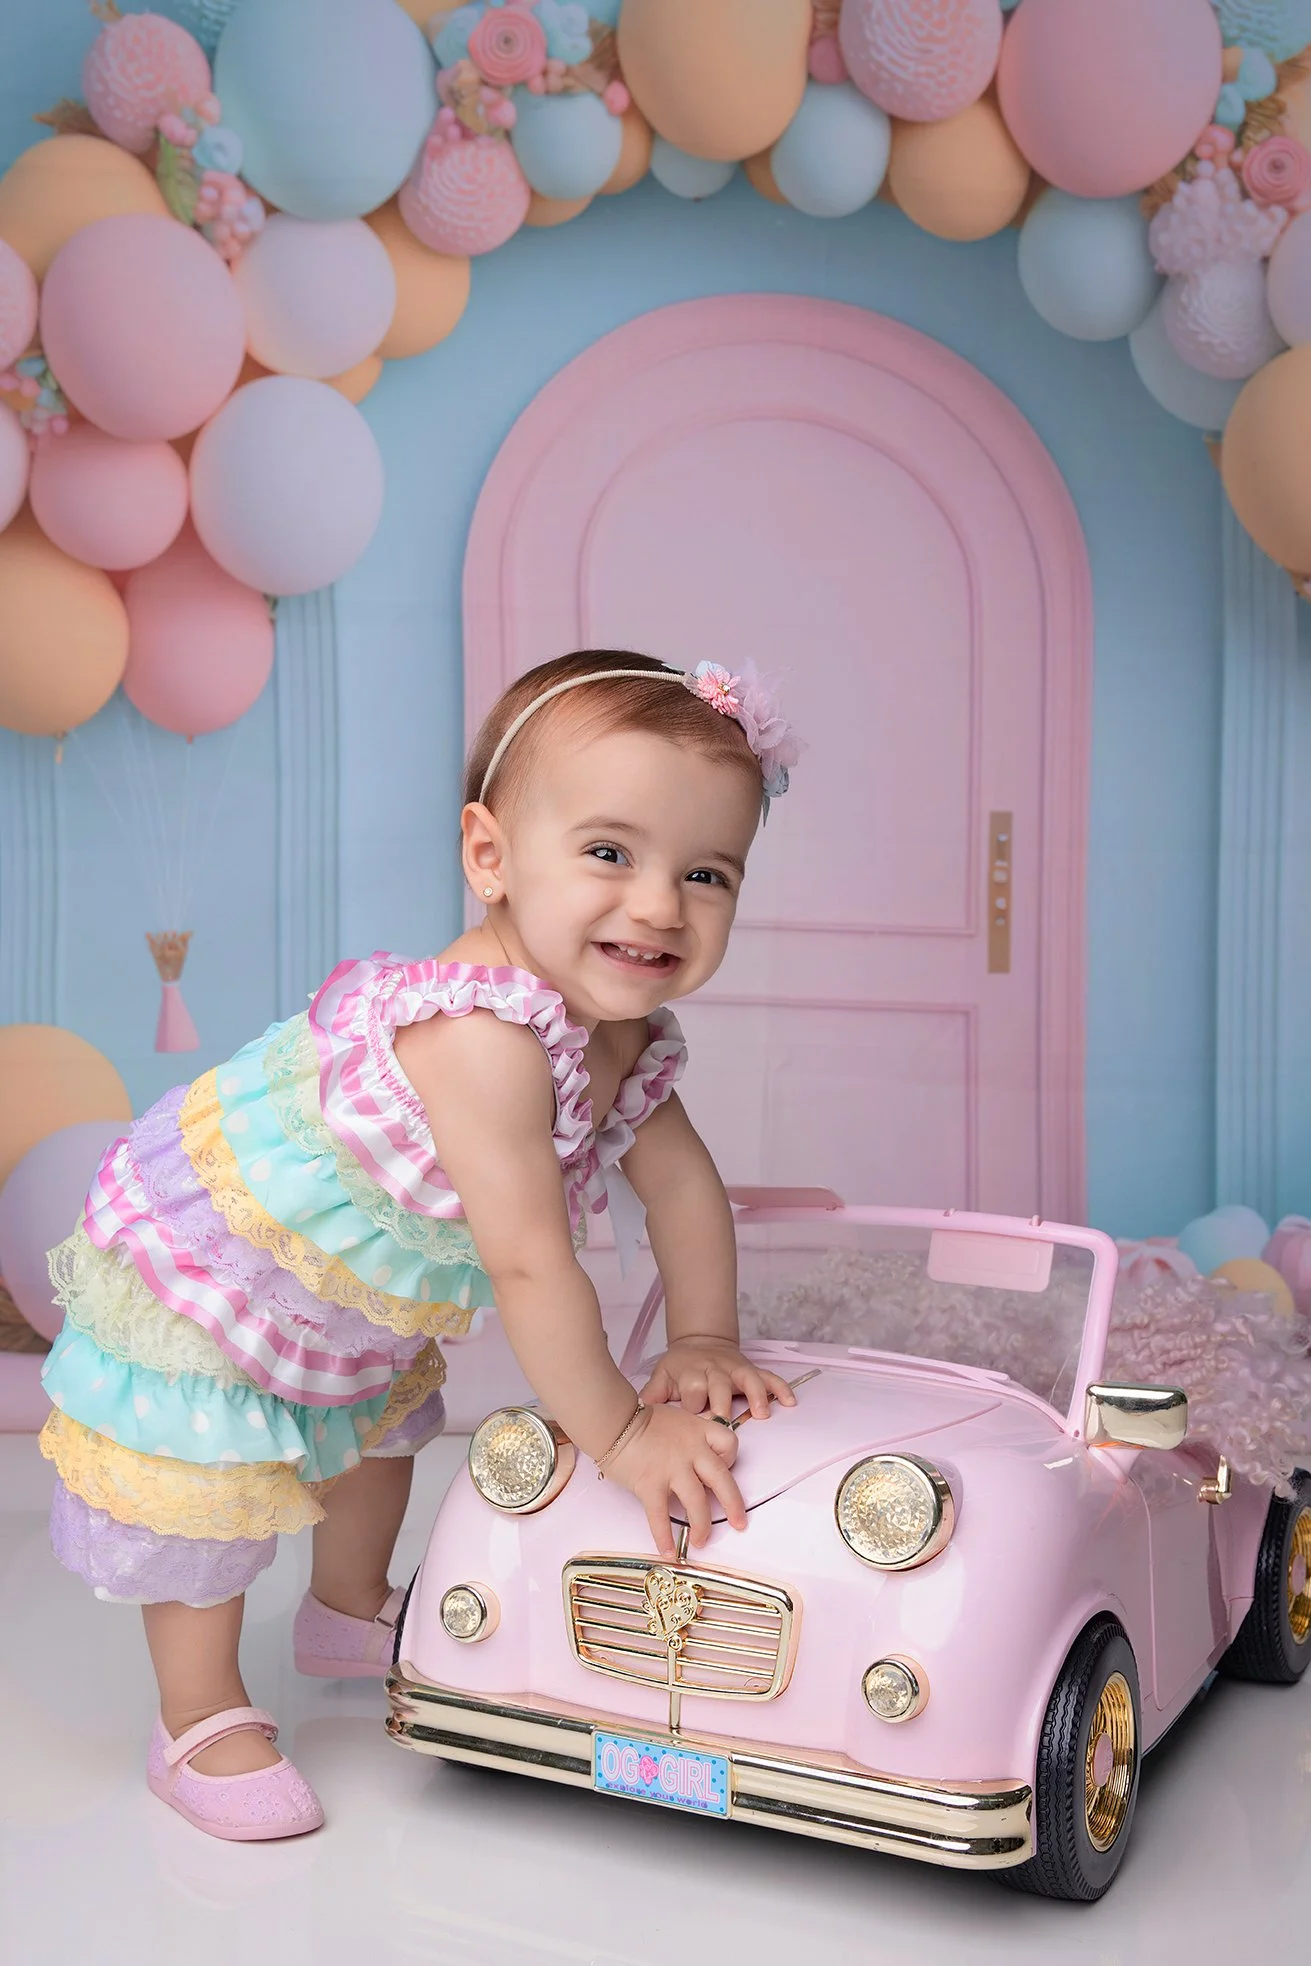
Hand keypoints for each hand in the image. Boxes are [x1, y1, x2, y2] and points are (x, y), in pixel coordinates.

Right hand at [606, 1403, 744, 1556]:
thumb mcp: (675, 1418)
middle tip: (739, 1523)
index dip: (730, 1457)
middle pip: (722, 1479)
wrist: (613, 1419)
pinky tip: (667, 1551)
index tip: (723, 1468)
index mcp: (698, 1431)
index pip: (728, 1443)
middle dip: (734, 1505)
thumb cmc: (639, 1418)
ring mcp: (672, 1468)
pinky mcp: (651, 1484)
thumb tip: (693, 1458)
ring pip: (697, 1502)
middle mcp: (691, 1450)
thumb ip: (688, 1436)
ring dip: (702, 1526)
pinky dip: (664, 1536)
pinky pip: (661, 1515)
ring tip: (701, 1541)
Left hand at [640, 1336, 797, 1423]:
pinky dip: (780, 1388)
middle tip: (724, 1421)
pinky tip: (790, 1402)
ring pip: (748, 1379)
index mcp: (691, 1373)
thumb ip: (652, 1396)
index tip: (694, 1420)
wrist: (699, 1342)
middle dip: (721, 1402)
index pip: (692, 1389)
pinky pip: (769, 1377)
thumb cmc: (679, 1368)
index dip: (693, 1405)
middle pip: (719, 1384)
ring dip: (755, 1395)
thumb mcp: (662, 1377)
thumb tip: (634, 1413)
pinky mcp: (751, 1369)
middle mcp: (714, 1370)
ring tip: (761, 1413)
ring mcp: (735, 1369)